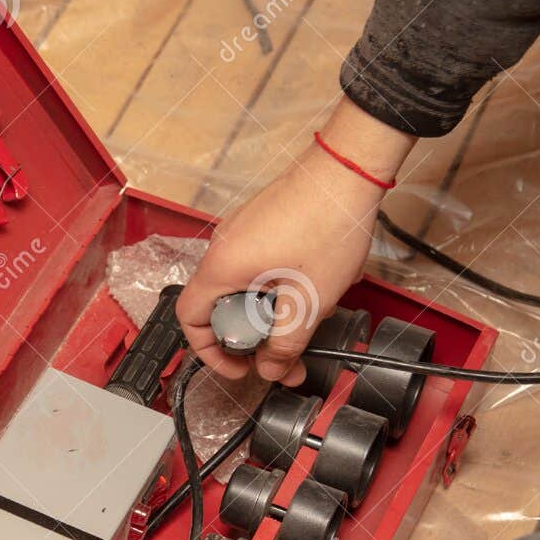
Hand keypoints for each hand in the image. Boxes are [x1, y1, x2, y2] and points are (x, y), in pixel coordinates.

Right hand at [177, 98, 416, 384]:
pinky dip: (279, 285)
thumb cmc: (328, 223)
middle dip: (254, 336)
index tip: (240, 367)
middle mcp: (224, 246)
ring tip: (310, 309)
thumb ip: (286, 343)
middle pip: (221, 307)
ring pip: (244, 288)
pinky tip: (313, 284)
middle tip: (285, 349)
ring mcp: (242, 232)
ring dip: (272, 310)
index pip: (190, 320)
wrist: (349, 170)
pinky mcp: (262, 224)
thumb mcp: (308, 300)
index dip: (210, 353)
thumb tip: (273, 370)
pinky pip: (258, 266)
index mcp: (223, 267)